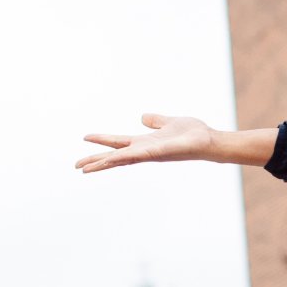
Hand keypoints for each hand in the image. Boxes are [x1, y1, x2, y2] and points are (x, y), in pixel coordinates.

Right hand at [76, 114, 223, 172]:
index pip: (118, 143)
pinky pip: (138, 156)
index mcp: (145, 143)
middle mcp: (145, 151)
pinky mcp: (159, 154)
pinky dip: (123, 158)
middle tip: (76, 166)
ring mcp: (150, 154)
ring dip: (103, 164)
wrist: (209, 141)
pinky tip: (109, 160)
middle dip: (96, 161)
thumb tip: (143, 117)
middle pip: (115, 156)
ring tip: (85, 169)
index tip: (84, 138)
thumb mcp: (169, 122)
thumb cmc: (193, 134)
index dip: (102, 141)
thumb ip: (156, 121)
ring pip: (121, 160)